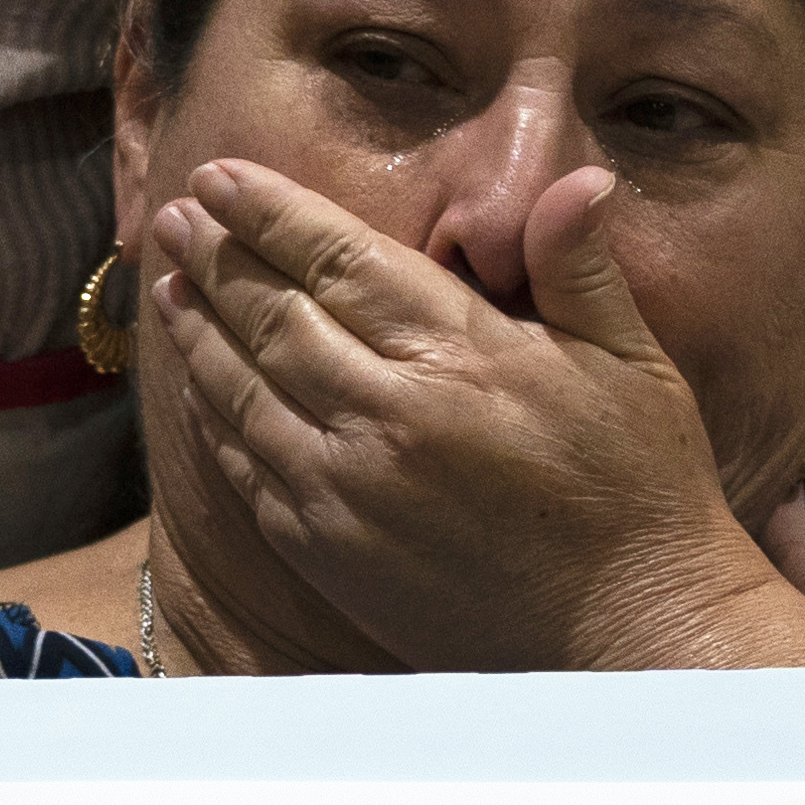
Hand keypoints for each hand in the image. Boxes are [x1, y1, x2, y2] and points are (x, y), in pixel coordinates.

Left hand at [145, 156, 804, 670]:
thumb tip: (581, 179)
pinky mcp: (328, 551)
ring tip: (166, 282)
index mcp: (459, 354)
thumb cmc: (639, 492)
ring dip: (197, 328)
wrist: (623, 631)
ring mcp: (346, 489)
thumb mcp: (632, 364)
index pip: (335, 258)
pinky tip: (200, 382)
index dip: (269, 211)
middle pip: (271, 315)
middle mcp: (387, 416)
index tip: (221, 173)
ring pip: (242, 388)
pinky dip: (215, 414)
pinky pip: (248, 467)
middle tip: (175, 216)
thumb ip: (580, 269)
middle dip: (215, 257)